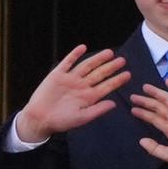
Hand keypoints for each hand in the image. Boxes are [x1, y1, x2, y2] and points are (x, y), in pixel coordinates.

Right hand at [15, 45, 130, 140]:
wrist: (39, 119)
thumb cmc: (61, 121)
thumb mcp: (82, 118)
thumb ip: (98, 110)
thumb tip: (114, 104)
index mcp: (88, 96)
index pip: (106, 86)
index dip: (117, 80)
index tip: (128, 75)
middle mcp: (81, 86)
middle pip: (99, 74)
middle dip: (111, 67)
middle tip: (123, 60)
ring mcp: (70, 79)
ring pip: (86, 66)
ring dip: (97, 59)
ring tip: (109, 53)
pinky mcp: (57, 75)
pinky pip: (67, 62)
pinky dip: (74, 55)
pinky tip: (83, 47)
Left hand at [130, 81, 167, 168]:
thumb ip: (154, 148)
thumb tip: (141, 140)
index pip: (154, 118)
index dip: (144, 113)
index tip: (133, 109)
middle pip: (158, 108)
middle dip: (146, 102)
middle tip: (133, 97)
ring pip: (167, 100)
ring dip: (157, 93)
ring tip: (145, 87)